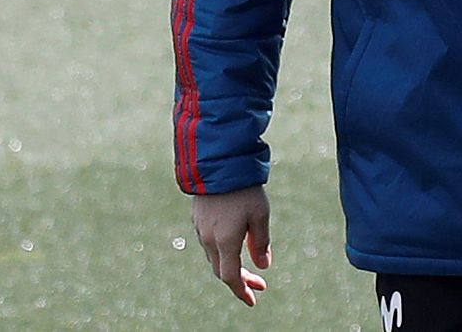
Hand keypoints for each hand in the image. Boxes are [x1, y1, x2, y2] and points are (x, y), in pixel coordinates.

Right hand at [192, 186, 271, 306]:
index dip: (241, 291)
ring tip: (249, 264)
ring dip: (230, 265)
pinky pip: (209, 242)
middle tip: (258, 285)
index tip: (253, 300)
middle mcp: (209, 239)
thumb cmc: (243, 188)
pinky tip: (233, 243)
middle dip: (239, 281)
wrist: (217, 161)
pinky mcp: (198, 217)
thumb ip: (261, 242)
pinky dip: (222, 250)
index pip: (230, 277)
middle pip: (221, 270)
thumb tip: (263, 266)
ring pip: (214, 256)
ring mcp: (201, 228)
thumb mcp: (260, 214)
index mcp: (225, 241)